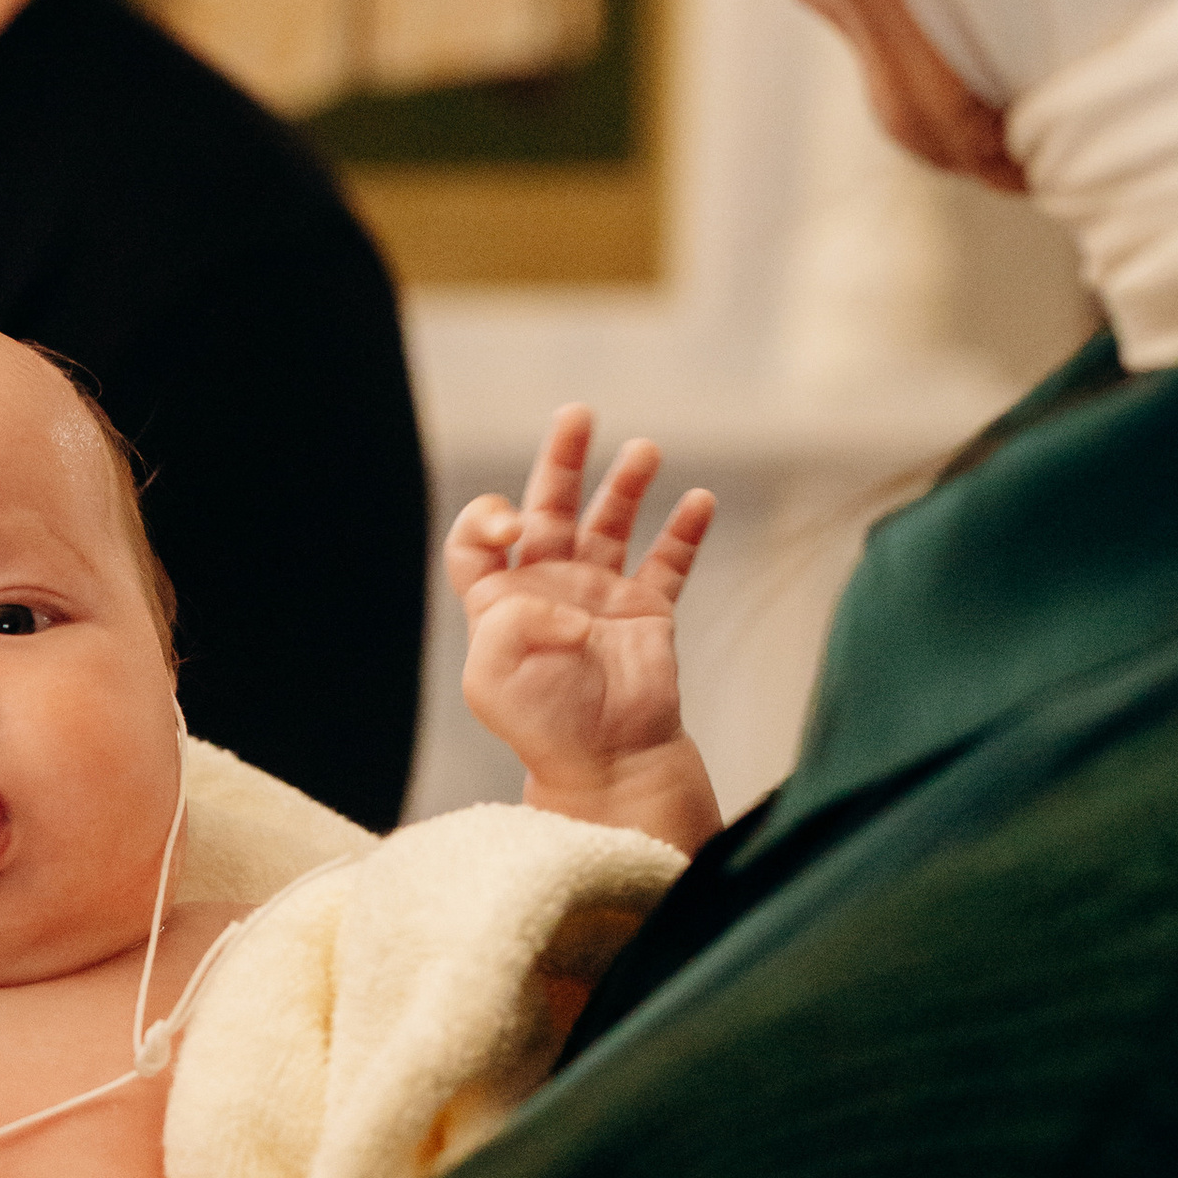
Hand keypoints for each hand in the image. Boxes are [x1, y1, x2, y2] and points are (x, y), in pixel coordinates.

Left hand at [447, 405, 721, 851]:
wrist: (610, 763)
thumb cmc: (544, 724)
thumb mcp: (495, 674)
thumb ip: (508, 620)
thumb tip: (560, 597)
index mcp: (498, 600)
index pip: (479, 539)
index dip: (487, 518)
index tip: (513, 525)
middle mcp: (547, 588)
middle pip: (548, 507)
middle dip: (561, 460)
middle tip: (576, 414)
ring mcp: (599, 596)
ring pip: (611, 523)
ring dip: (625, 484)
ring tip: (644, 449)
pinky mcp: (648, 610)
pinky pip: (668, 561)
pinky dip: (684, 530)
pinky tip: (698, 499)